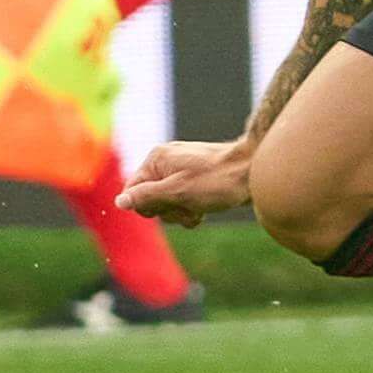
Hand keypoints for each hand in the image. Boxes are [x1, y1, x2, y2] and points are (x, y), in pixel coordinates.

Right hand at [116, 136, 257, 224]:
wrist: (254, 172)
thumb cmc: (217, 181)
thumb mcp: (178, 192)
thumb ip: (146, 196)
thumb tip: (119, 203)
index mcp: (157, 160)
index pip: (132, 191)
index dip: (147, 206)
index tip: (168, 206)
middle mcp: (165, 162)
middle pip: (149, 199)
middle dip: (167, 211)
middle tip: (187, 207)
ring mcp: (180, 171)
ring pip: (166, 204)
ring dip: (180, 213)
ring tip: (199, 209)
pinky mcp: (194, 181)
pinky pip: (181, 201)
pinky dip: (190, 210)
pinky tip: (203, 212)